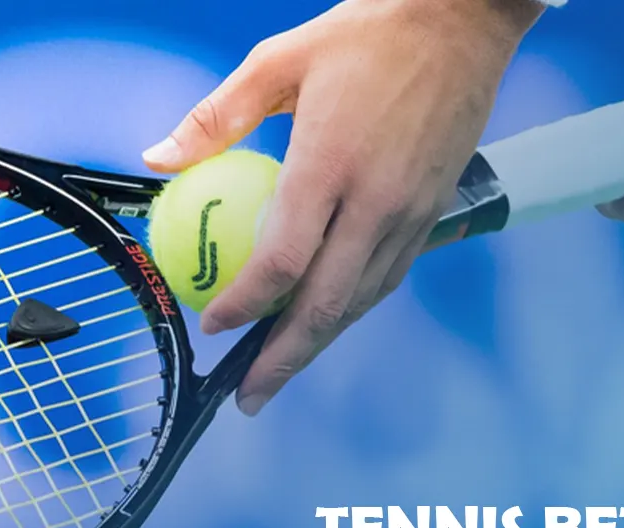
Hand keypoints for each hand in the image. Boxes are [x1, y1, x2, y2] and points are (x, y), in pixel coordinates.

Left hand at [143, 0, 542, 415]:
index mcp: (330, 164)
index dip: (246, 304)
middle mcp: (377, 200)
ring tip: (278, 372)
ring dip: (319, 343)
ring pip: (363, 298)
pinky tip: (326, 320)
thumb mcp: (279, 60)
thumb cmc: (369, 32)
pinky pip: (389, 275)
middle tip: (247, 394)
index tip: (213, 324)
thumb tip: (158, 158)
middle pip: (328, 302)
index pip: (284, 260)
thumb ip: (216, 117)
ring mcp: (412, 210)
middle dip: (283, 357)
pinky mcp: (435, 210)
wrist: (464, 18)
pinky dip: (354, 307)